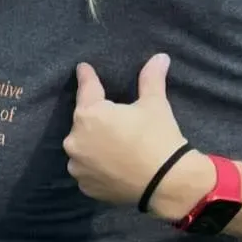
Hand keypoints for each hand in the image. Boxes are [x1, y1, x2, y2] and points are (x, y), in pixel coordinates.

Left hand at [65, 55, 211, 213]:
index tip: (82, 68)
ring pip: (83, 147)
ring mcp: (77, 164)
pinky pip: (87, 169)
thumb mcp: (155, 104)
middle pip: (84, 122)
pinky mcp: (84, 184)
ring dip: (93, 144)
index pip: (87, 89)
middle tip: (116, 122)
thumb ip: (151, 79)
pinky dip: (96, 165)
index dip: (86, 77)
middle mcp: (75, 139)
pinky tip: (112, 164)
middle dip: (97, 119)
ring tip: (115, 146)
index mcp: (89, 115)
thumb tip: (160, 57)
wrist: (166, 182)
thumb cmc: (158, 137)